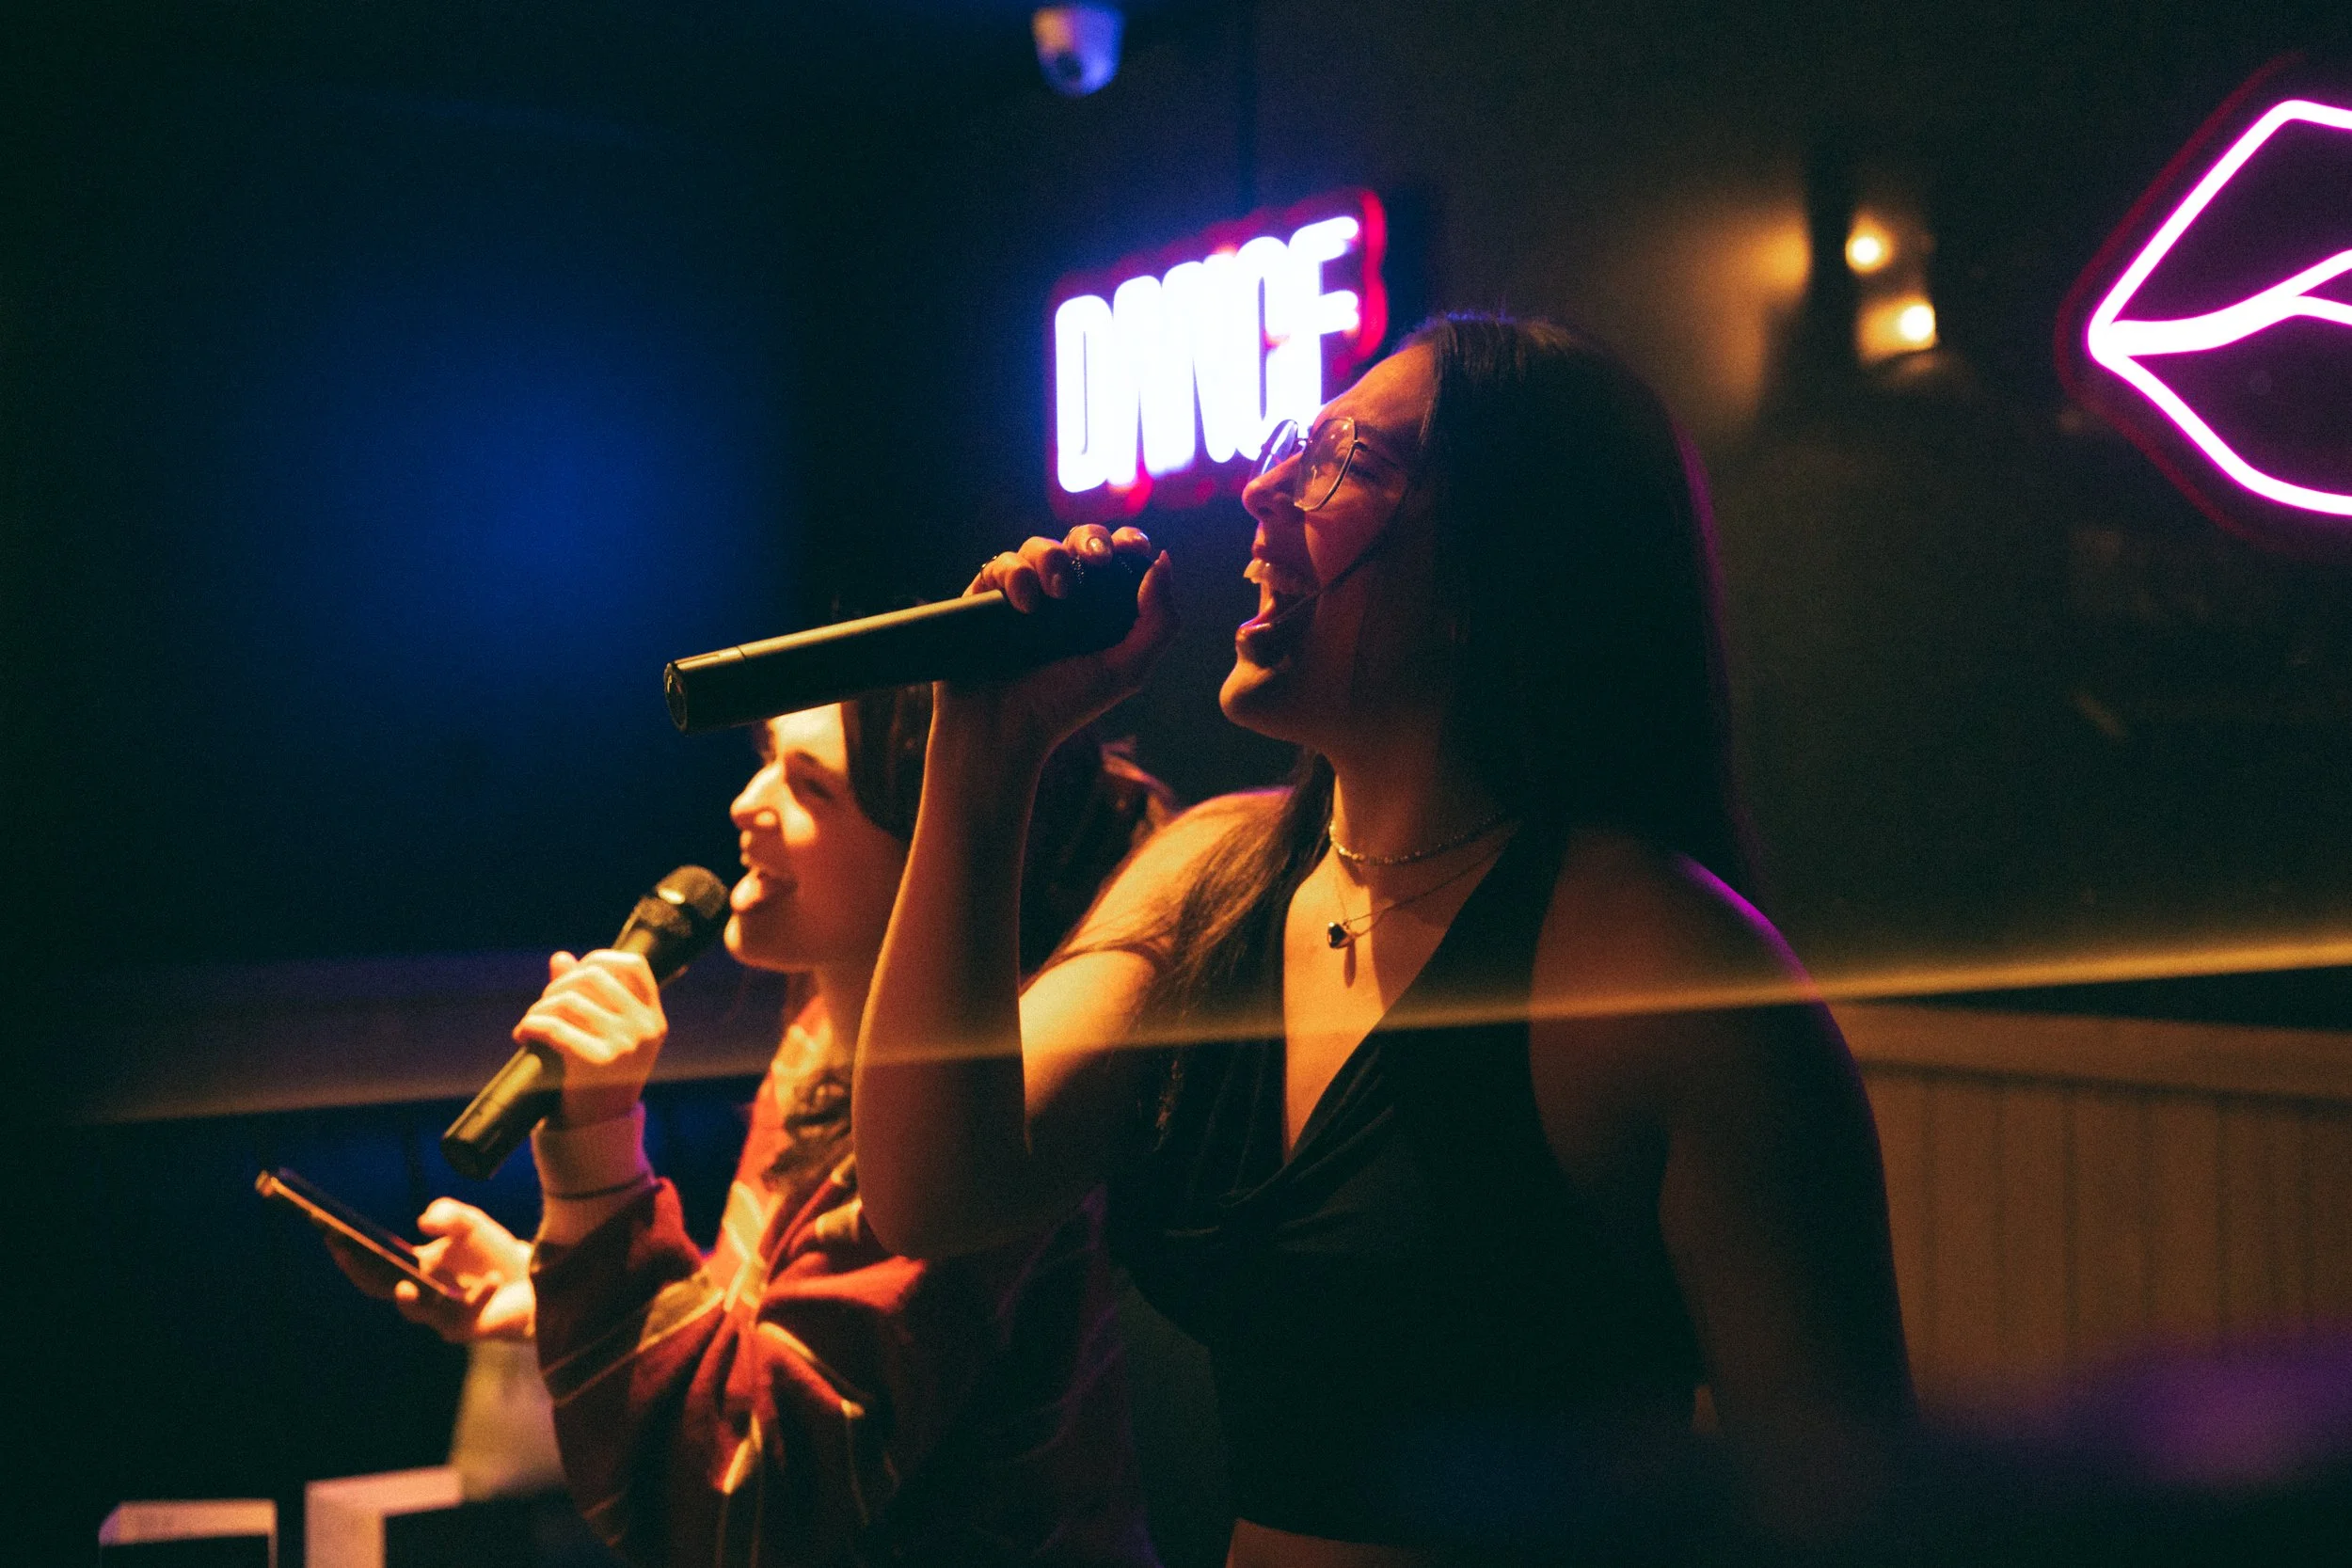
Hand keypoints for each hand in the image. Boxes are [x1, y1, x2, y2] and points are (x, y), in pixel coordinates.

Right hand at [322, 1199, 535, 1342]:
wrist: (530, 1275)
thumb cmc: (490, 1250)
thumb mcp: (469, 1223)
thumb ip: (447, 1214)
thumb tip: (422, 1223)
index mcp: (413, 1270)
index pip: (374, 1268)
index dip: (351, 1256)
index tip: (332, 1236)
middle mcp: (421, 1295)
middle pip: (384, 1290)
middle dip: (364, 1275)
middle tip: (352, 1258)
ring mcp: (441, 1314)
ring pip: (417, 1312)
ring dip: (411, 1299)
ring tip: (407, 1285)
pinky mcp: (467, 1326)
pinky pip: (468, 1312)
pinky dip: (480, 1293)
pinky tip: (491, 1278)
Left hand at [512, 948, 668, 1127]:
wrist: (596, 1130)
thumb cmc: (598, 1077)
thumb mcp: (604, 1034)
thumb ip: (587, 994)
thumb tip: (560, 958)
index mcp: (652, 1019)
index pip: (633, 965)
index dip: (598, 959)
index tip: (573, 975)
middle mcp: (645, 1029)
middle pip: (594, 977)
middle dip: (559, 985)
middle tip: (543, 1006)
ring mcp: (625, 1045)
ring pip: (569, 1001)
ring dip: (540, 1008)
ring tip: (530, 1024)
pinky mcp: (598, 1063)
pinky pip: (555, 1028)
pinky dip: (532, 1026)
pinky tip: (523, 1034)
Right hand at [940, 524, 1177, 761]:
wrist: (1002, 730)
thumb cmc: (1064, 706)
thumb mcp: (1126, 671)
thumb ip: (1159, 622)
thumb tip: (1163, 561)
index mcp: (1100, 608)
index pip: (1117, 558)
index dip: (1127, 542)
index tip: (1133, 549)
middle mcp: (1063, 596)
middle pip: (1080, 540)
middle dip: (1091, 539)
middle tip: (1097, 560)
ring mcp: (1024, 593)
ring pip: (1039, 546)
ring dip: (1052, 558)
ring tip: (1056, 592)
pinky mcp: (986, 596)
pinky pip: (1002, 564)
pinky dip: (1015, 575)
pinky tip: (1024, 604)